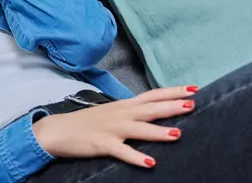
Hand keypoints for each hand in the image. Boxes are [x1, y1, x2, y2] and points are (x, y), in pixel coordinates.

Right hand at [32, 86, 198, 168]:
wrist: (58, 130)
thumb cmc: (87, 122)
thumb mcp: (111, 113)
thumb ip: (132, 113)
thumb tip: (152, 113)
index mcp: (124, 105)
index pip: (152, 95)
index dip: (173, 91)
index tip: (193, 88)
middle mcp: (121, 114)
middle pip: (150, 108)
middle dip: (171, 107)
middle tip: (192, 105)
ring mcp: (112, 129)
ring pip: (139, 129)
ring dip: (158, 132)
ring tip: (178, 134)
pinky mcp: (102, 143)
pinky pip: (122, 151)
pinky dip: (136, 157)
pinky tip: (150, 162)